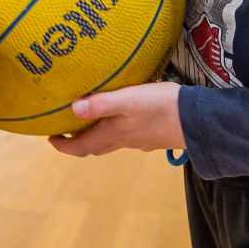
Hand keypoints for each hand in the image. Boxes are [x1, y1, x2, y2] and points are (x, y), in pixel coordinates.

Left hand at [48, 82, 183, 156]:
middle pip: (94, 147)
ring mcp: (139, 141)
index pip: (81, 147)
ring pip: (110, 143)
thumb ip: (101, 104)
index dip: (63, 146)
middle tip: (64, 131)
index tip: (49, 139)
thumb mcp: (128, 100)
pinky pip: (126, 138)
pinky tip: (120, 120)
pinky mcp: (153, 137)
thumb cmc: (160, 107)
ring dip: (95, 137)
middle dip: (77, 142)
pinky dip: (114, 132)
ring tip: (88, 123)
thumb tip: (72, 109)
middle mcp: (123, 141)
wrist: (198, 121)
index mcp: (113, 134)